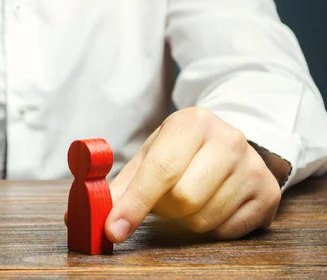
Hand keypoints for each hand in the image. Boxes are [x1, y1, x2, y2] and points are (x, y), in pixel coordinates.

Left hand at [105, 107, 283, 241]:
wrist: (227, 146)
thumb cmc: (180, 153)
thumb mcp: (149, 157)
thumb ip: (120, 186)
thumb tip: (86, 212)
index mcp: (193, 122)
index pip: (161, 169)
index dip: (135, 204)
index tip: (114, 229)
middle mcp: (229, 139)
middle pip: (184, 198)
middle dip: (165, 209)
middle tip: (164, 201)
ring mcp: (253, 166)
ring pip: (204, 218)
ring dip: (186, 220)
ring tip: (189, 198)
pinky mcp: (267, 193)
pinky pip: (226, 231)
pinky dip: (210, 228)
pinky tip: (210, 205)